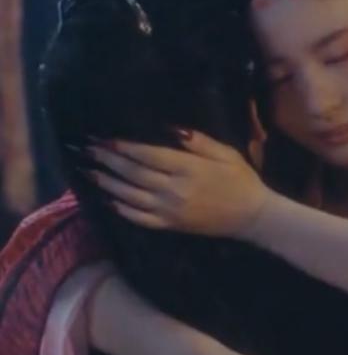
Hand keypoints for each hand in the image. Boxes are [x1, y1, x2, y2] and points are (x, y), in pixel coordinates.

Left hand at [87, 130, 273, 236]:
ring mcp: (169, 210)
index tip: (104, 138)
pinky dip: (121, 208)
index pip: (147, 155)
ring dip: (107, 183)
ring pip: (129, 195)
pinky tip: (109, 199)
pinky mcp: (170, 225)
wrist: (251, 216)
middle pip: (133, 173)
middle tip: (88, 150)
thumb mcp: (226, 153)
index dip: (123, 147)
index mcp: (188, 169)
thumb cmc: (241, 180)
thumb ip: (199, 141)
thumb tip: (170, 129)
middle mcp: (174, 190)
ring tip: (90, 172)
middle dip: (108, 160)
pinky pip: (139, 218)